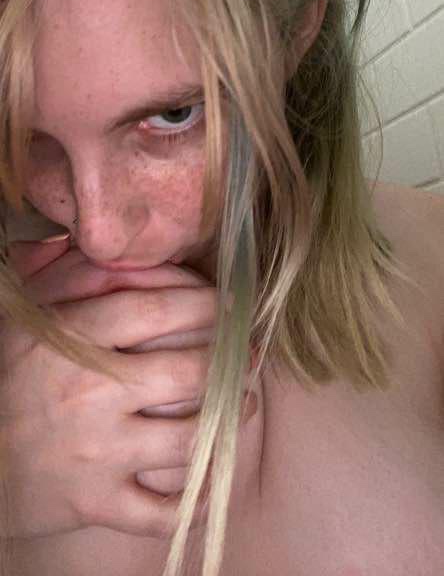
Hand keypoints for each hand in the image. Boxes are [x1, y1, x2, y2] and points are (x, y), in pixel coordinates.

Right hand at [0, 238, 255, 539]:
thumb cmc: (4, 382)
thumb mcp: (24, 321)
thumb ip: (67, 278)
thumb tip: (108, 247)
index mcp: (70, 339)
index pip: (155, 310)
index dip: (204, 304)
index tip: (228, 303)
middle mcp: (89, 393)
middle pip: (187, 371)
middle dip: (231, 360)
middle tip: (248, 353)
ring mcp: (96, 451)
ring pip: (188, 438)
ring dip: (228, 421)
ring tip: (243, 404)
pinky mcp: (95, 501)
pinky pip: (162, 512)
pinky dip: (196, 503)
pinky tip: (212, 482)